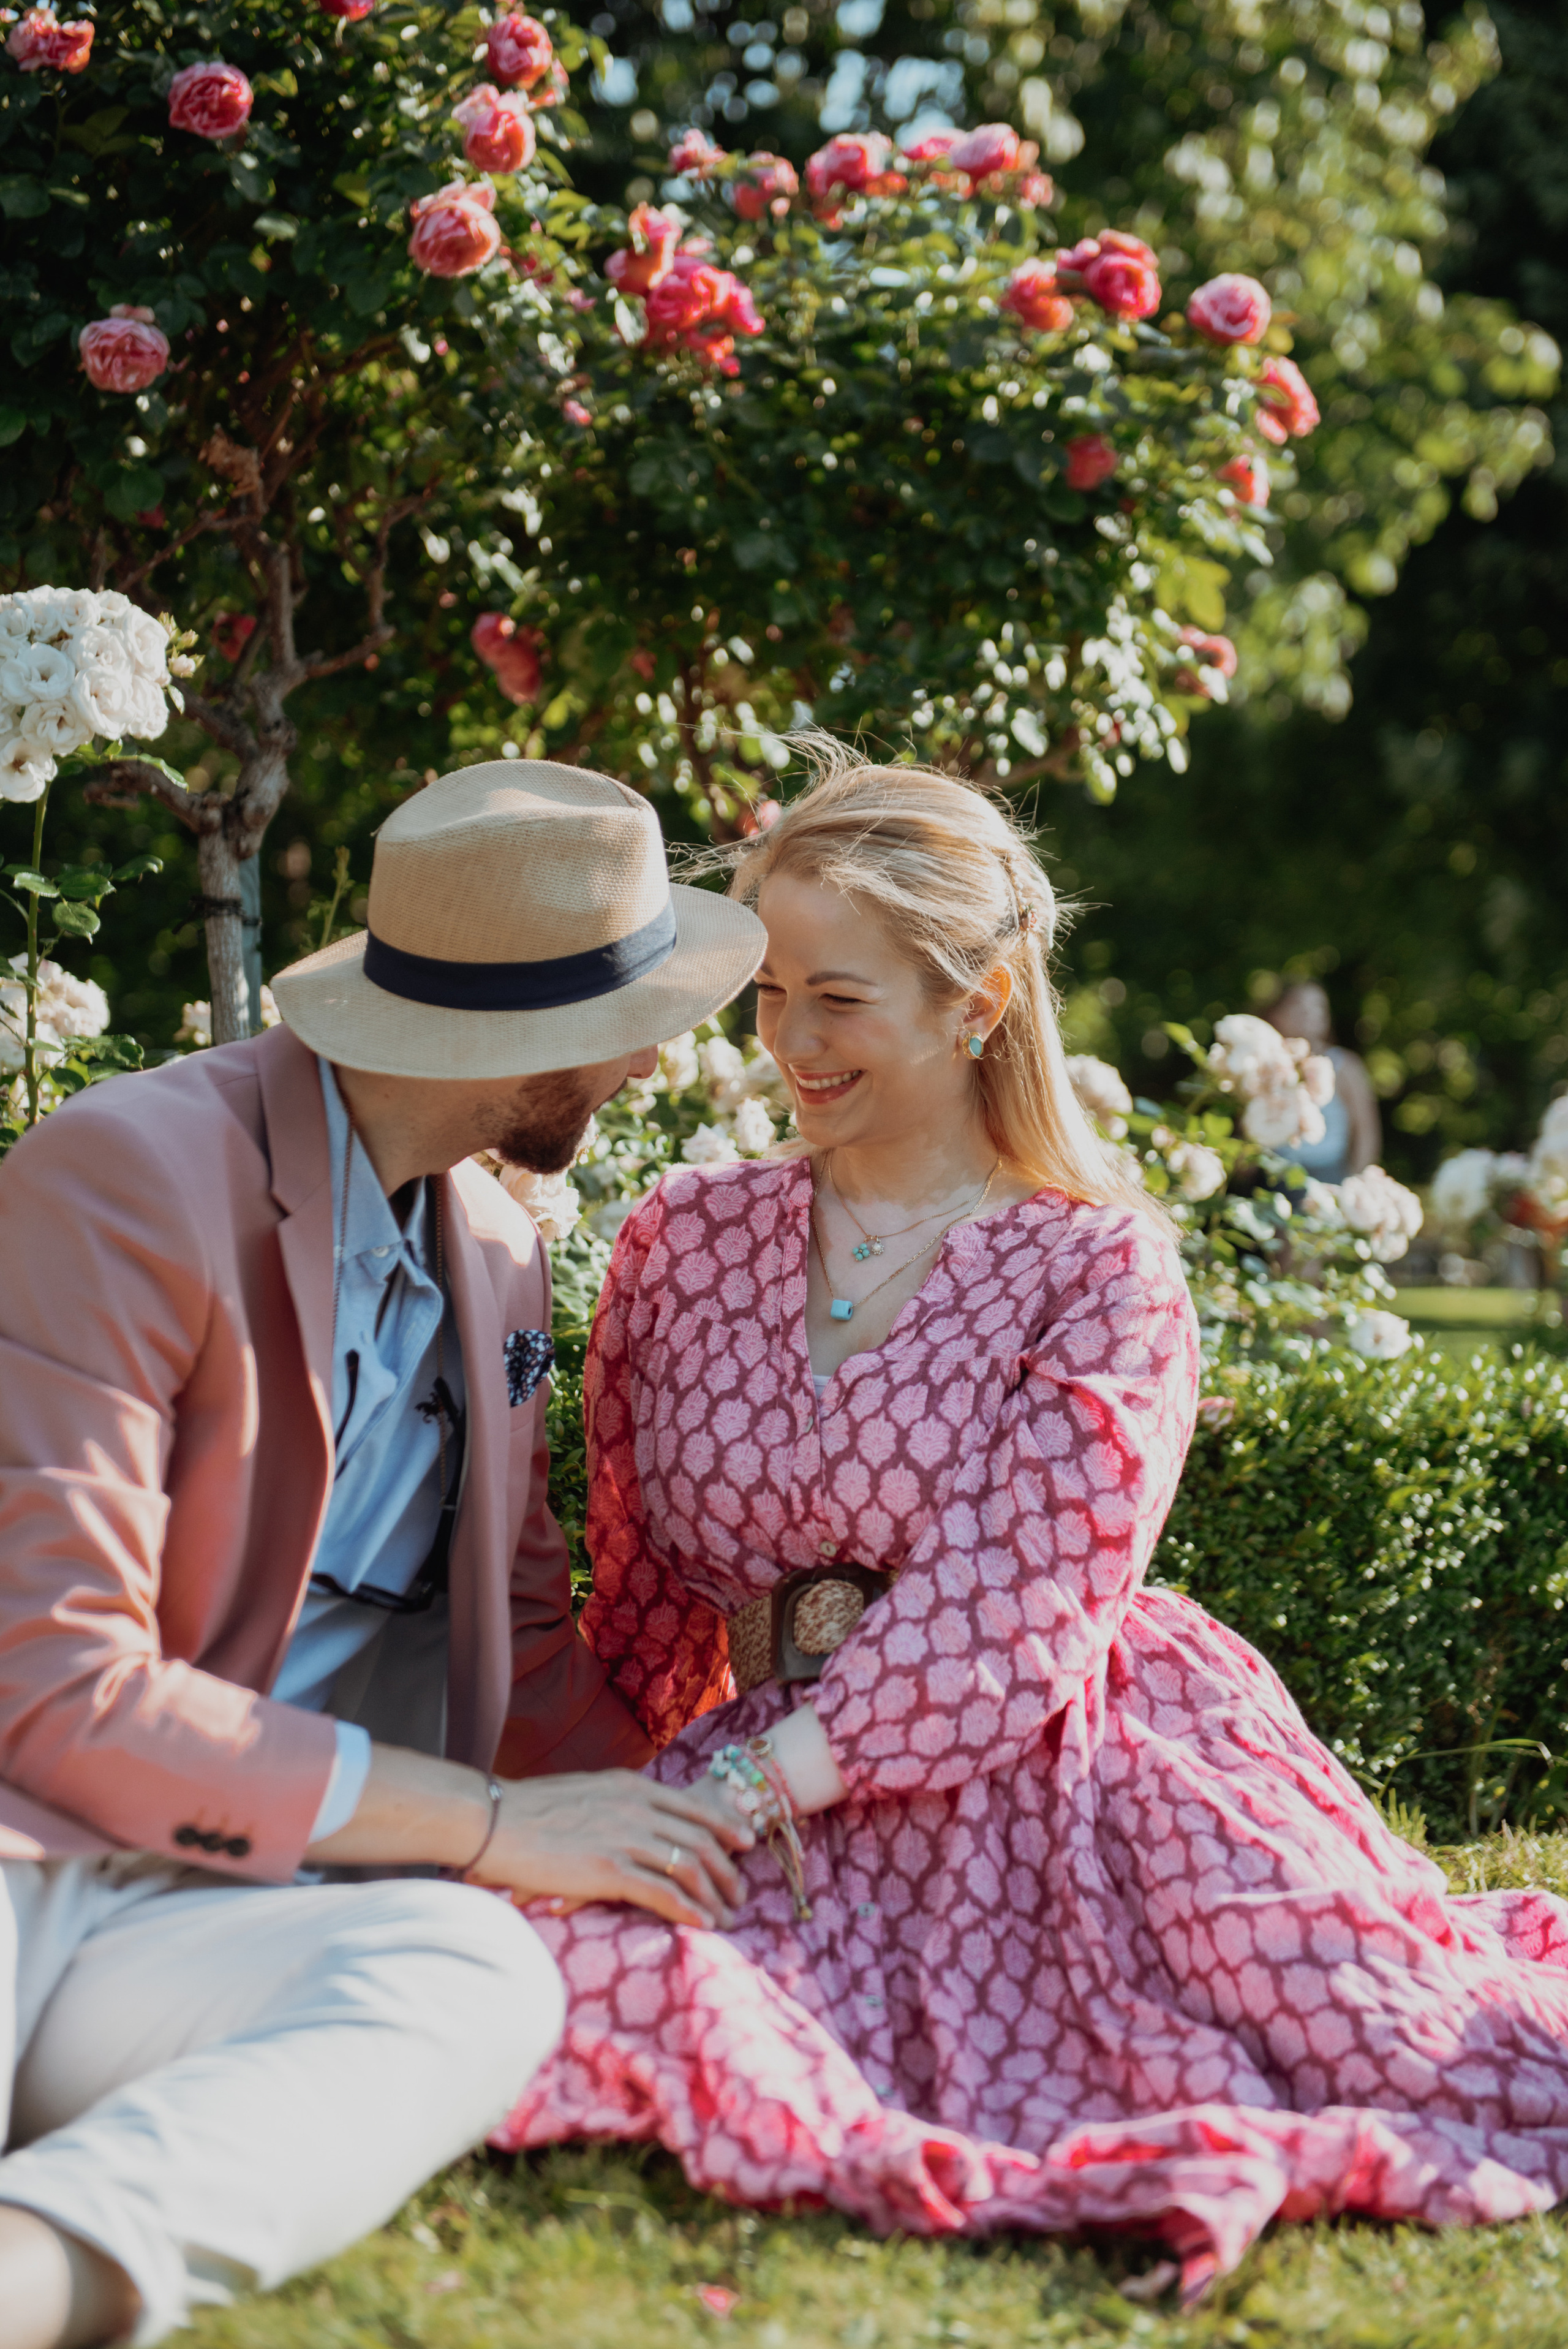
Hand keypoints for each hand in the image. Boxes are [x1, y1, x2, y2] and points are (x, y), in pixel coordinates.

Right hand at [473, 1769, 753, 1929]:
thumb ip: (618, 1801)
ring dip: (714, 1895)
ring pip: (689, 1867)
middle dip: (727, 1869)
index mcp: (632, 1787)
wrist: (496, 1819)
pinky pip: (663, 1892)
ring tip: (725, 1916)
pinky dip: (688, 1909)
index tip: (745, 1842)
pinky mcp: (608, 1869)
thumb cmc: (532, 1809)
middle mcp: (636, 1808)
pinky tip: (702, 1924)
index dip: (724, 1826)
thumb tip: (637, 1816)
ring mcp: (624, 1838)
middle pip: (701, 1838)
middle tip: (740, 1891)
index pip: (693, 1806)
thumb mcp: (587, 1791)